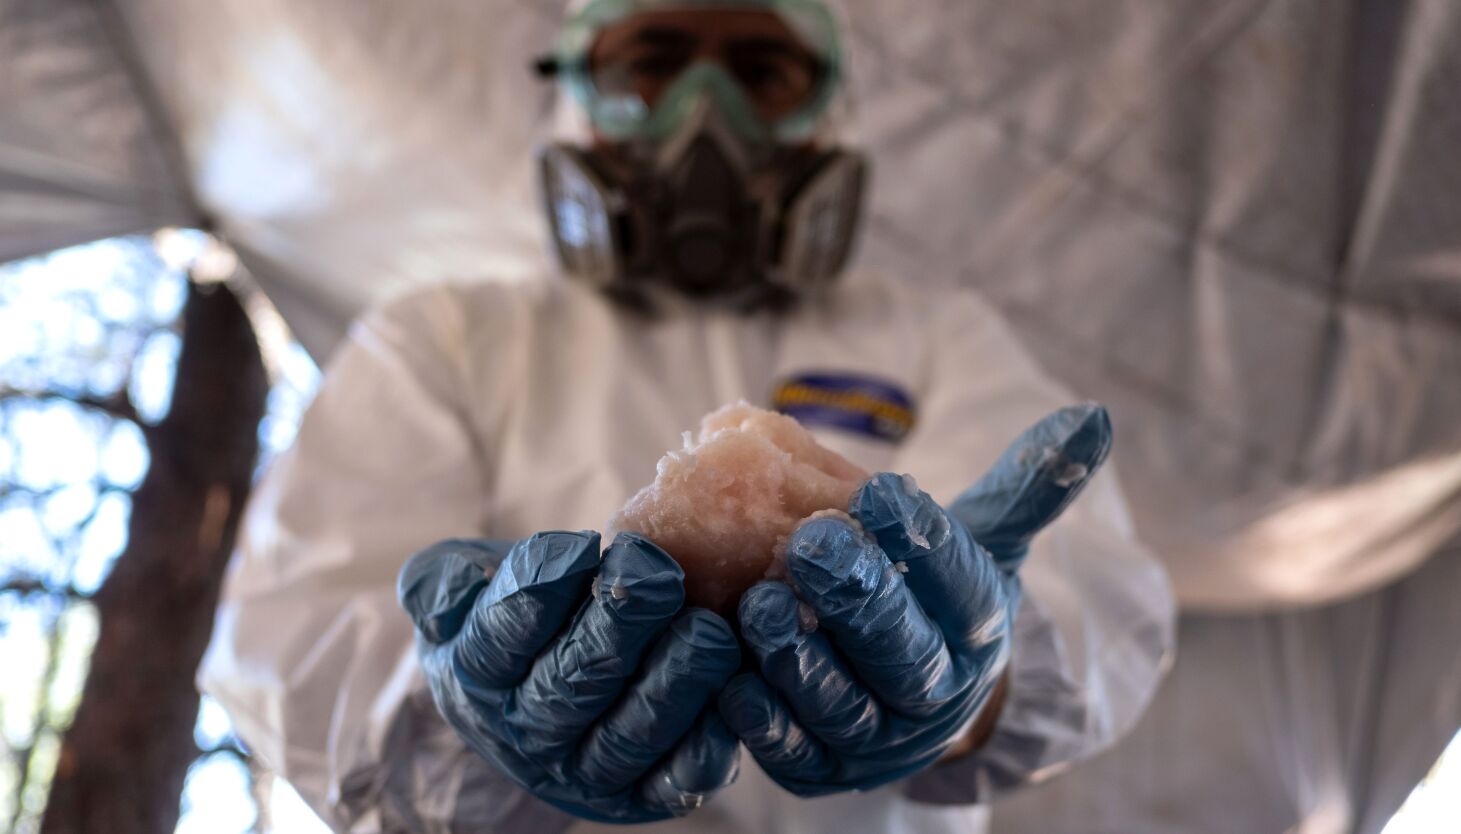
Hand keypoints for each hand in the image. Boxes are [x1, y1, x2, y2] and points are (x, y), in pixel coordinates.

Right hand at [398, 531, 741, 822]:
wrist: (530, 687)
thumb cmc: (504, 614)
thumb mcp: (454, 586)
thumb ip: (441, 581)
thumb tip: (456, 590)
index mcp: (476, 675)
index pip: (503, 635)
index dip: (543, 589)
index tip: (583, 544)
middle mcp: (526, 732)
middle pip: (571, 683)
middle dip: (620, 626)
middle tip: (661, 575)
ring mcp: (582, 769)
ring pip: (626, 735)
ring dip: (672, 683)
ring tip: (707, 630)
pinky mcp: (639, 792)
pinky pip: (671, 780)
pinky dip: (702, 748)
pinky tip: (727, 699)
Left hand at [718, 404, 1111, 795]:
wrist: (911, 689)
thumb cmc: (934, 593)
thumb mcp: (984, 539)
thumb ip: (1028, 484)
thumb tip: (1092, 418)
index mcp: (979, 630)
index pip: (958, 584)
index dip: (919, 542)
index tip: (879, 493)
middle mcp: (937, 695)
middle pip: (903, 653)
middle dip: (858, 598)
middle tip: (810, 541)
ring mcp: (879, 740)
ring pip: (841, 706)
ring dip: (799, 656)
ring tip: (758, 599)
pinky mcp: (820, 769)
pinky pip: (789, 751)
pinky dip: (758, 718)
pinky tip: (729, 674)